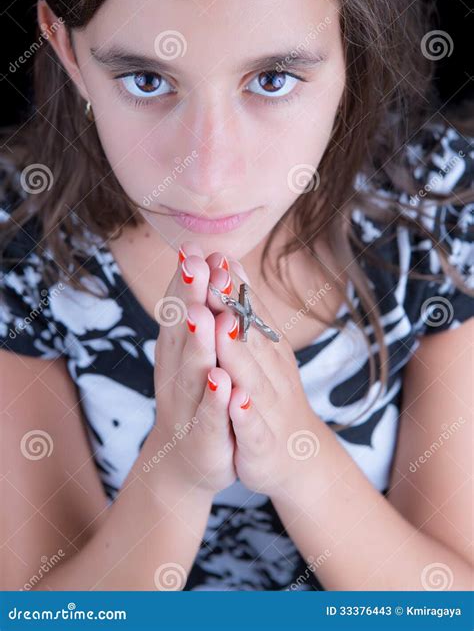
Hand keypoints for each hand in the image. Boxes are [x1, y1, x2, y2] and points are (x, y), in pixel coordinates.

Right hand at [151, 241, 235, 495]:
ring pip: (192, 372)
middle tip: (193, 266)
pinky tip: (222, 380)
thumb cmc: (197, 398)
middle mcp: (175, 375)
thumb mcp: (198, 352)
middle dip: (189, 299)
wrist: (189, 463)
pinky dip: (215, 399)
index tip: (193, 249)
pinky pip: (209, 417)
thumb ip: (202, 312)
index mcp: (177, 352)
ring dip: (198, 343)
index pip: (180, 310)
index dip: (186, 281)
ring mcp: (186, 408)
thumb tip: (210, 260)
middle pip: (182, 332)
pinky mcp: (203, 438)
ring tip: (203, 315)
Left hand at [205, 252, 319, 497]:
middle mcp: (270, 372)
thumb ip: (245, 311)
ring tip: (221, 325)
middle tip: (214, 274)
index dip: (231, 285)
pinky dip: (243, 413)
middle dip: (230, 306)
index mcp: (265, 350)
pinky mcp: (261, 442)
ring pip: (251, 377)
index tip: (215, 254)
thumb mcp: (259, 350)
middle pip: (248, 335)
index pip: (247, 312)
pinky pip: (251, 427)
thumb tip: (230, 262)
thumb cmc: (269, 396)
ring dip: (236, 351)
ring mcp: (267, 407)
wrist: (296, 458)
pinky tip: (233, 399)